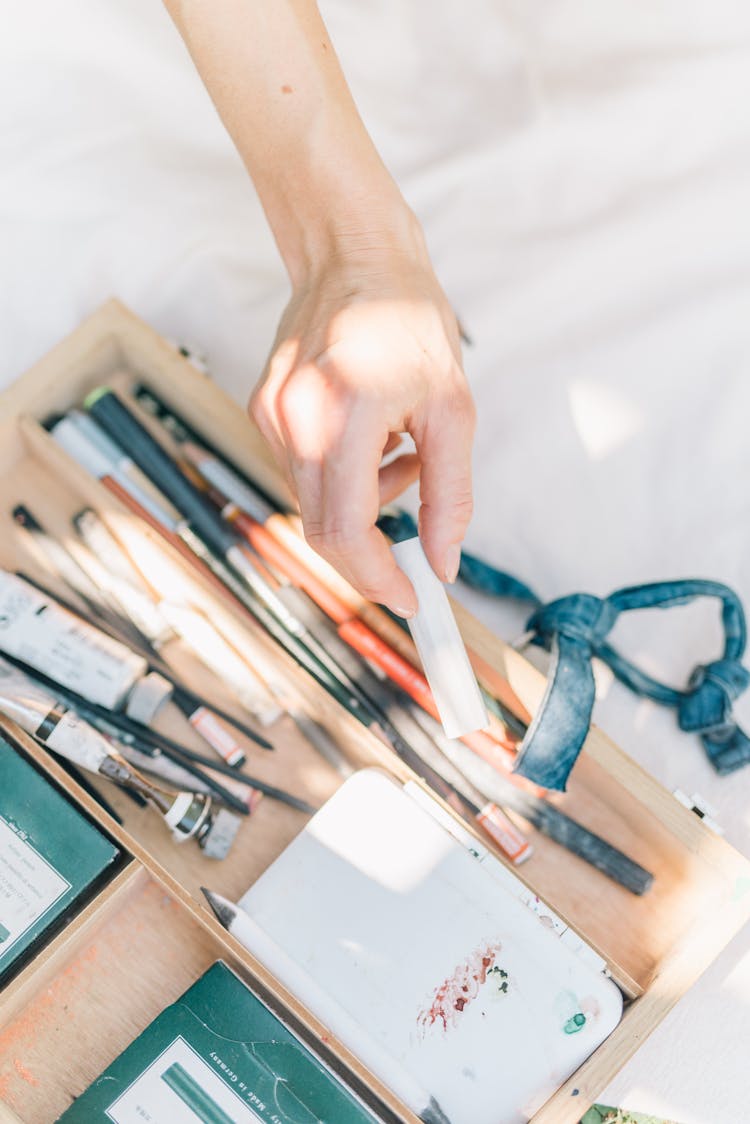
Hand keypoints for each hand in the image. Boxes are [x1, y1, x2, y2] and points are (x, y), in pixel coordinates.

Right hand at [250, 219, 475, 616]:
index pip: (346, 531)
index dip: (377, 578)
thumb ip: (450, 494)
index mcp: (344, 416)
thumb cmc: (409, 320)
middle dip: (372, 550)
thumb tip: (443, 564)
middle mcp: (293, 420)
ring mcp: (269, 415)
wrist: (353, 253)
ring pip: (312, 504)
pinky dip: (341, 477)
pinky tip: (371, 438)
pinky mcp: (261, 409)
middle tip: (415, 539)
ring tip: (401, 453)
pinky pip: (301, 472)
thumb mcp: (453, 409)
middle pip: (321, 529)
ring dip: (362, 505)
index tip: (410, 599)